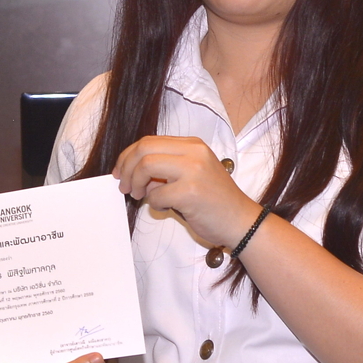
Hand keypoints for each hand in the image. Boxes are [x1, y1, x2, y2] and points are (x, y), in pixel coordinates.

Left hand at [113, 136, 260, 247]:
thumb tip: (133, 171)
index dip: (129, 156)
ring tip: (140, 196)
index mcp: (192, 145)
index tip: (121, 171)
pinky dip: (153, 204)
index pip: (149, 141)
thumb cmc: (214, 202)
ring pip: (145, 165)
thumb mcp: (192, 174)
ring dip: (136, 183)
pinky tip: (166, 208)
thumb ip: (166, 167)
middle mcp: (194, 152)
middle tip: (125, 185)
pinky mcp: (191, 192)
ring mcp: (193, 170)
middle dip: (126, 167)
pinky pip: (156, 195)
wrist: (241, 222)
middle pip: (144, 148)